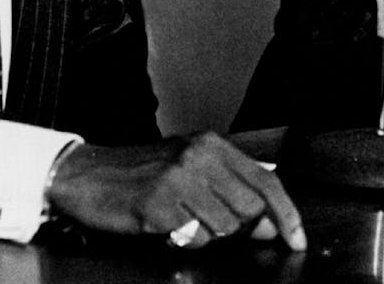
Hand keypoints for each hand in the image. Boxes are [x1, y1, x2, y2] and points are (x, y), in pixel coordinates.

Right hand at [46, 132, 305, 250]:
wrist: (85, 174)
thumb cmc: (142, 173)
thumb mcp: (191, 167)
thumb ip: (232, 187)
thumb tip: (270, 221)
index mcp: (213, 145)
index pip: (266, 181)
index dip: (287, 213)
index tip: (297, 239)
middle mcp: (200, 156)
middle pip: (249, 209)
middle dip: (237, 227)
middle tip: (206, 221)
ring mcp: (178, 179)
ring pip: (224, 227)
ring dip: (207, 234)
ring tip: (181, 219)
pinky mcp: (157, 204)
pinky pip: (193, 237)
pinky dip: (183, 239)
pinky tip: (164, 224)